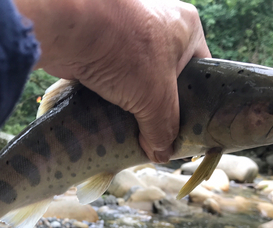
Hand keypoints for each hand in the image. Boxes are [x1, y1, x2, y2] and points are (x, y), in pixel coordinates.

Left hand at [15, 0, 210, 162]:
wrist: (70, 28)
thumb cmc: (127, 53)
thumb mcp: (157, 99)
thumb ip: (164, 128)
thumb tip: (161, 154)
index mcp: (187, 29)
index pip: (201, 73)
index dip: (196, 103)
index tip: (188, 128)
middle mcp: (160, 28)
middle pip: (167, 80)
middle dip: (161, 108)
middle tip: (160, 136)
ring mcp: (129, 37)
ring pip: (139, 82)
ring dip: (135, 106)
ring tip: (135, 133)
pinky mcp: (102, 49)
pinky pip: (114, 80)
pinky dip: (113, 99)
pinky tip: (112, 120)